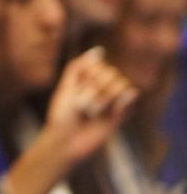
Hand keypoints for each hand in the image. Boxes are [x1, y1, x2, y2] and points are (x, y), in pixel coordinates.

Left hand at [44, 47, 135, 164]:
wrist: (66, 142)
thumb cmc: (61, 115)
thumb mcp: (65, 87)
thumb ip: (78, 67)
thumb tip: (100, 51)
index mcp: (86, 78)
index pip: (98, 65)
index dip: (87, 77)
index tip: (73, 92)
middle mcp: (100, 86)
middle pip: (110, 73)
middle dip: (94, 88)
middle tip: (81, 106)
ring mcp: (112, 99)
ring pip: (121, 83)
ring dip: (104, 97)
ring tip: (92, 112)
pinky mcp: (121, 113)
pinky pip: (132, 96)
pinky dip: (122, 101)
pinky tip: (112, 111)